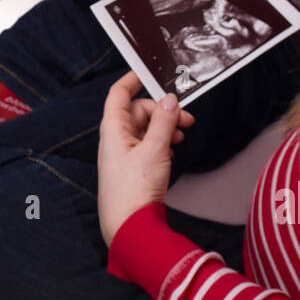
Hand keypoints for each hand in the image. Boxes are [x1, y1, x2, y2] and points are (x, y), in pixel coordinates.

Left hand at [97, 71, 194, 247]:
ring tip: (182, 135)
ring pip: (145, 129)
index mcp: (113, 129)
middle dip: (162, 110)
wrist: (129, 228)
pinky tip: (174, 149)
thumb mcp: (154, 150)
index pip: (118, 95)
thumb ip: (163, 122)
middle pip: (138, 111)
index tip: (147, 71)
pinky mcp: (133, 169)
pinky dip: (162, 141)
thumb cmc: (134, 190)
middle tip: (186, 118)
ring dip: (165, 127)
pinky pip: (147, 145)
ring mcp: (124, 155)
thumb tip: (169, 100)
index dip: (131, 80)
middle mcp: (115, 139)